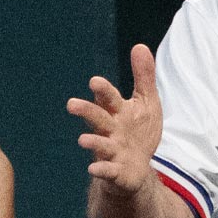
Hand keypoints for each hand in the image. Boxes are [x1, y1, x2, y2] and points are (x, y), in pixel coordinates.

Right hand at [68, 44, 162, 197]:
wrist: (136, 169)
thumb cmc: (138, 132)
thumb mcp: (146, 102)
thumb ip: (143, 76)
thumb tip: (139, 46)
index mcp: (117, 112)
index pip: (109, 99)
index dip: (103, 91)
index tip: (95, 82)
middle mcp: (110, 130)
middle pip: (98, 119)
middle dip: (87, 111)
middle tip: (71, 104)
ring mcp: (112, 152)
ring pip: (100, 145)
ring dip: (92, 142)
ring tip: (83, 140)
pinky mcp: (117, 172)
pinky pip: (108, 171)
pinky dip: (102, 170)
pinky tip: (94, 169)